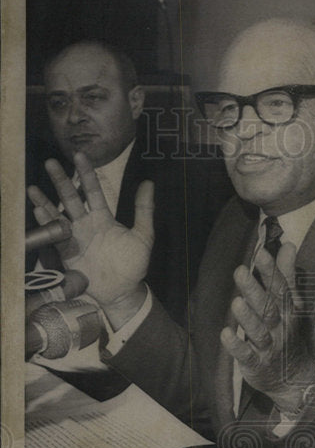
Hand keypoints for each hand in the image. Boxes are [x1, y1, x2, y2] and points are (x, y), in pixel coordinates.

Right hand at [27, 152, 153, 328]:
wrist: (123, 291)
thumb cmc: (133, 265)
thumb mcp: (143, 236)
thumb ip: (144, 210)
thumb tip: (149, 183)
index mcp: (103, 217)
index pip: (93, 190)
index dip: (86, 174)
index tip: (80, 155)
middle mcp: (86, 224)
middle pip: (71, 198)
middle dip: (61, 181)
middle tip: (51, 163)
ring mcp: (74, 237)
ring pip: (57, 215)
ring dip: (45, 202)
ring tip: (33, 188)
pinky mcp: (66, 253)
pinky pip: (54, 236)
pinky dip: (46, 224)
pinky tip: (38, 212)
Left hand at [220, 242, 314, 411]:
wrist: (298, 381)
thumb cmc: (289, 336)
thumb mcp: (292, 306)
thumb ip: (286, 276)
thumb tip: (287, 245)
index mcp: (289, 312)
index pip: (280, 289)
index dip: (271, 272)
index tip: (260, 252)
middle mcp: (280, 328)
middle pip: (268, 308)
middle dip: (255, 290)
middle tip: (240, 271)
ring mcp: (269, 348)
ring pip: (259, 332)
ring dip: (248, 318)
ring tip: (236, 302)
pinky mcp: (257, 365)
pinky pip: (247, 356)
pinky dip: (237, 347)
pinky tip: (225, 334)